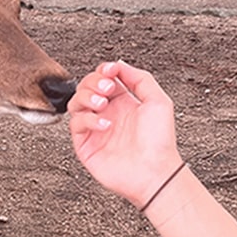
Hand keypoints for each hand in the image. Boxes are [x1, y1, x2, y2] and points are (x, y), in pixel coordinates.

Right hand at [68, 60, 183, 208]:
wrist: (154, 171)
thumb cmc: (160, 143)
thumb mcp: (158, 100)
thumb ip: (140, 78)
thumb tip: (120, 65)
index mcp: (124, 103)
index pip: (104, 78)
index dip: (104, 71)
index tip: (110, 70)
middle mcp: (108, 114)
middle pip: (87, 86)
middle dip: (94, 82)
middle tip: (107, 88)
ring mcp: (96, 129)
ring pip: (76, 102)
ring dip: (87, 98)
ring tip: (103, 105)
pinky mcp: (86, 144)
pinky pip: (76, 123)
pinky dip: (88, 119)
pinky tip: (105, 124)